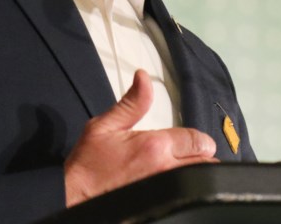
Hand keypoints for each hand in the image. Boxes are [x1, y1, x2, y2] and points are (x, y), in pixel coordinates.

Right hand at [63, 68, 217, 205]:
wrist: (75, 195)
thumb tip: (144, 77)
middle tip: (194, 153)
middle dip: (203, 155)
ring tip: (188, 168)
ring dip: (197, 172)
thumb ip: (132, 102)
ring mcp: (164, 190)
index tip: (194, 140)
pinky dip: (186, 188)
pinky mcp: (161, 203)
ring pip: (198, 181)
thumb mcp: (105, 125)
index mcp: (155, 146)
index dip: (200, 139)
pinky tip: (177, 185)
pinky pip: (184, 194)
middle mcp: (165, 169)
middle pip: (206, 162)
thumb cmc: (88, 163)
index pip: (197, 139)